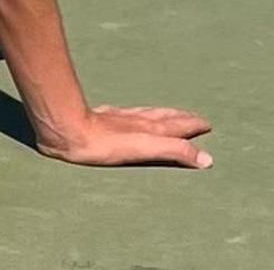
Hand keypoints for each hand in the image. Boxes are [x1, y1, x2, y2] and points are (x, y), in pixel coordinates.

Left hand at [38, 105, 213, 167]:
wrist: (67, 129)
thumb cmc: (105, 144)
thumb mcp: (146, 149)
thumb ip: (175, 151)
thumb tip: (207, 159)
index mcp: (150, 128)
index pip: (178, 126)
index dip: (193, 126)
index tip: (207, 124)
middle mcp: (136, 119)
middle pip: (164, 117)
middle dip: (181, 118)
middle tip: (193, 117)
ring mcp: (118, 117)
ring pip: (146, 113)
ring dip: (161, 114)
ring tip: (168, 113)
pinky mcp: (100, 118)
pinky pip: (125, 114)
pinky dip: (135, 114)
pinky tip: (127, 114)